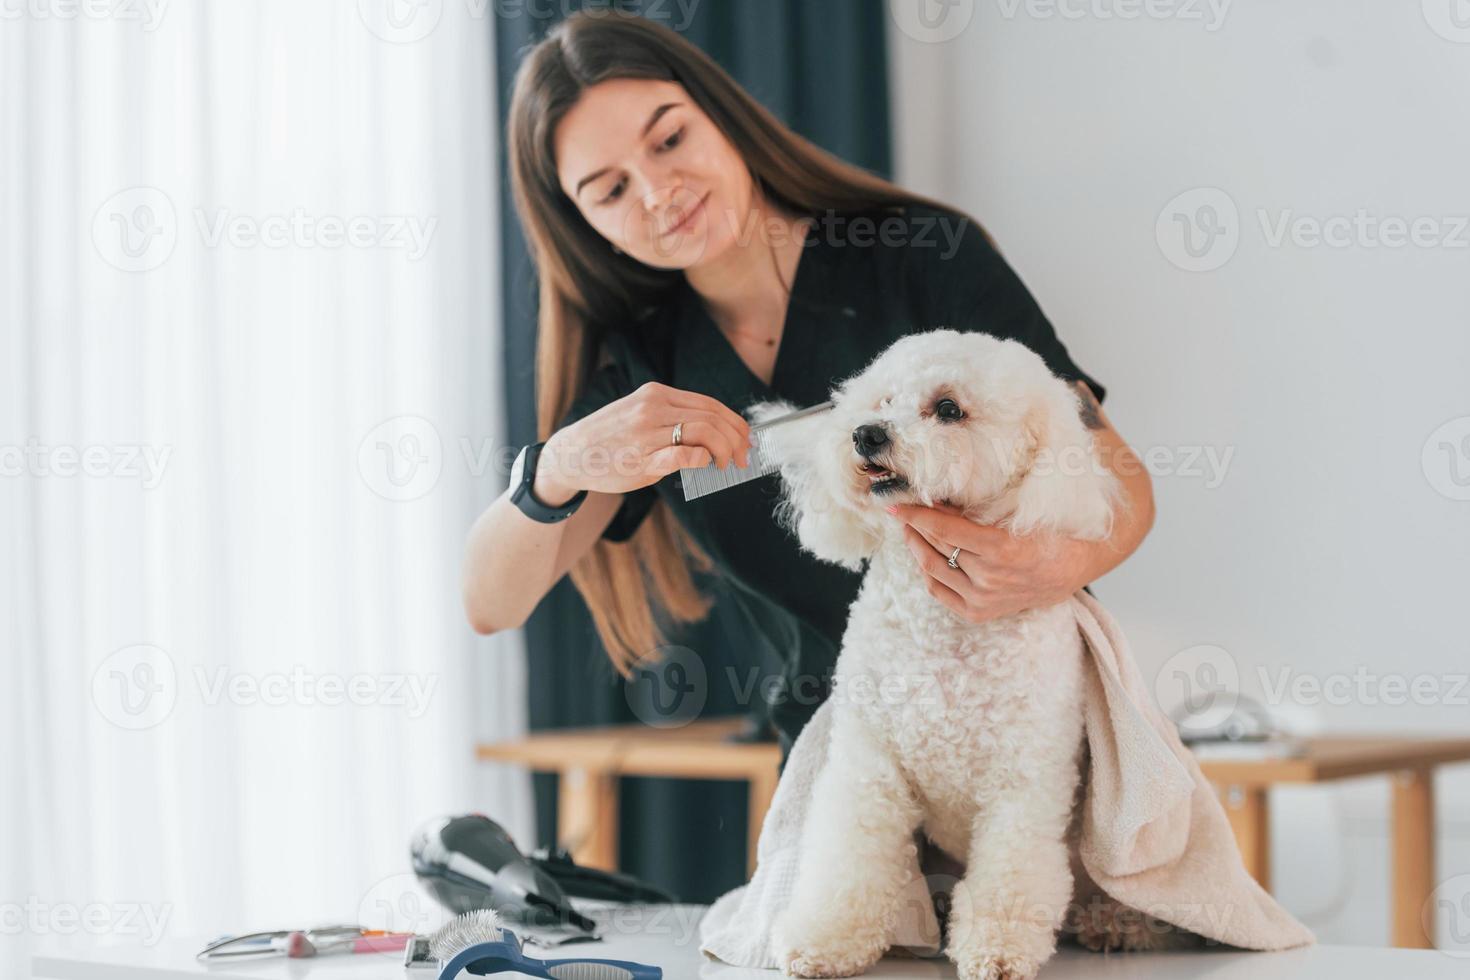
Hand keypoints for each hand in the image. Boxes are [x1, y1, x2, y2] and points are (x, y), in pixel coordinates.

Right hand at [542, 382, 752, 495]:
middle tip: (742, 457)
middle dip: (736, 439)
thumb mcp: (639, 413)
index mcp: (656, 394)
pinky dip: (702, 458)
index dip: (734, 422)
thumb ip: (672, 417)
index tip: (744, 439)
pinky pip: (683, 454)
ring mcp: (647, 432)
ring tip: (727, 465)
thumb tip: (712, 432)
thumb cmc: (609, 438)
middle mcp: (653, 407)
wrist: (571, 454)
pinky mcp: (642, 458)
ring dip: (725, 450)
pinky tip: (705, 465)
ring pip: (704, 431)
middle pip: (712, 417)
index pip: (710, 403)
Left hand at [885, 500, 1089, 622]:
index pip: (944, 529)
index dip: (916, 514)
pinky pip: (939, 591)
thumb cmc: (1050, 531)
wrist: (1076, 565)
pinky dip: (927, 571)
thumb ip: (980, 507)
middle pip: (936, 546)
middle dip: (914, 525)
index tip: (896, 504)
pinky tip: (924, 554)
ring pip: (932, 568)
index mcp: (1002, 549)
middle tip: (904, 509)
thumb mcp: (1020, 511)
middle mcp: (990, 578)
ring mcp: (983, 599)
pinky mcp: (979, 612)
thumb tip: (937, 498)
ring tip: (910, 529)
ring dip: (916, 546)